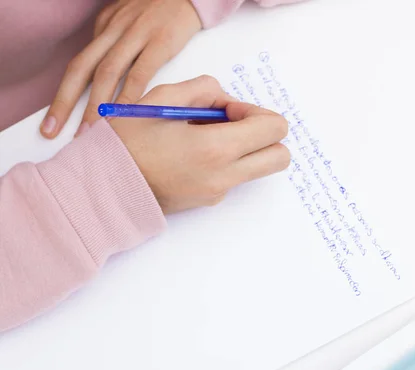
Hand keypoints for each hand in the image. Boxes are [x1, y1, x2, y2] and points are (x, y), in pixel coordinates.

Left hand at [40, 0, 201, 138]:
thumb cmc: (164, 9)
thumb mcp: (131, 18)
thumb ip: (116, 42)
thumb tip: (105, 74)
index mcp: (105, 26)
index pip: (78, 65)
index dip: (62, 95)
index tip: (52, 122)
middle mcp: (114, 29)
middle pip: (82, 69)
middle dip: (66, 102)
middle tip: (55, 131)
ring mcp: (136, 34)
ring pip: (107, 73)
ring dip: (97, 105)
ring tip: (92, 132)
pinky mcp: (160, 41)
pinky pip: (141, 72)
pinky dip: (131, 95)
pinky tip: (127, 115)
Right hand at [109, 75, 290, 212]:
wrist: (101, 189)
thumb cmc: (126, 143)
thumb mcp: (161, 99)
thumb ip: (204, 90)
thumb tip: (226, 101)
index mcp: (216, 148)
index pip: (275, 129)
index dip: (256, 112)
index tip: (227, 109)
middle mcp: (225, 175)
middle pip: (279, 156)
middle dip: (265, 134)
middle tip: (232, 123)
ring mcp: (218, 192)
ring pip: (259, 167)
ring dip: (245, 148)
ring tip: (205, 136)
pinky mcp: (209, 201)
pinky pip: (234, 177)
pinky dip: (226, 161)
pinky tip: (191, 152)